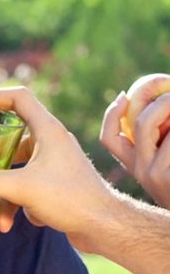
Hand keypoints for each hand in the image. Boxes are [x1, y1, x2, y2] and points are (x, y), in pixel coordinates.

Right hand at [0, 86, 114, 251]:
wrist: (106, 227)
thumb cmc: (71, 199)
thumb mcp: (21, 189)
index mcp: (47, 129)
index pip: (18, 97)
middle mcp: (52, 140)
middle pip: (13, 136)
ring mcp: (56, 161)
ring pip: (19, 167)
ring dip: (6, 192)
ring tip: (1, 218)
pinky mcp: (58, 182)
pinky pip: (30, 184)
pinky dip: (22, 201)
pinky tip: (28, 220)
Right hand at [100, 91, 169, 207]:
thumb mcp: (167, 163)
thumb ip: (160, 139)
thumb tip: (162, 103)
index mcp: (136, 165)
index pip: (109, 138)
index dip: (111, 114)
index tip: (124, 95)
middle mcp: (139, 170)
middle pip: (136, 122)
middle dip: (157, 99)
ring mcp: (152, 175)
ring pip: (151, 124)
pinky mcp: (165, 178)